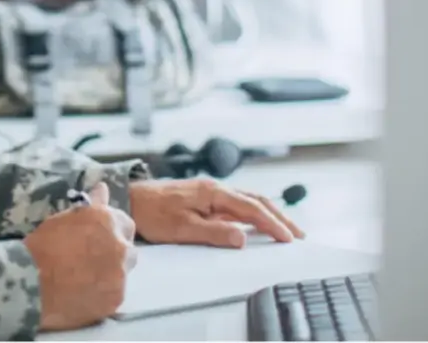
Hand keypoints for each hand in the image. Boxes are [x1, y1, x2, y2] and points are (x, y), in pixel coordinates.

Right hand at [23, 183, 137, 331]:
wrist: (31, 283)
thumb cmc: (43, 245)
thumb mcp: (64, 219)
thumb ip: (91, 205)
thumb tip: (102, 187)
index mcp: (108, 221)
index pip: (125, 223)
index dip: (111, 231)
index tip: (98, 237)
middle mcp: (121, 246)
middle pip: (128, 249)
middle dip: (114, 252)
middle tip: (91, 258)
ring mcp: (120, 275)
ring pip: (122, 273)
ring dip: (110, 273)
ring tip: (85, 278)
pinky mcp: (116, 299)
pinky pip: (114, 294)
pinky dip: (103, 293)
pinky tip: (84, 292)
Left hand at [129, 178, 305, 247]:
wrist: (130, 200)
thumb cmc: (152, 214)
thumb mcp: (182, 228)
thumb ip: (214, 233)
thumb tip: (243, 237)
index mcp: (213, 193)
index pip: (252, 208)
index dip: (273, 224)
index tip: (289, 238)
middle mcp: (214, 188)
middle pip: (256, 200)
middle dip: (279, 216)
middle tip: (297, 234)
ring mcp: (209, 191)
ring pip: (247, 200)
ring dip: (267, 213)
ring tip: (283, 228)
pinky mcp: (203, 196)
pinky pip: (235, 202)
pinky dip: (252, 211)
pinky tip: (255, 222)